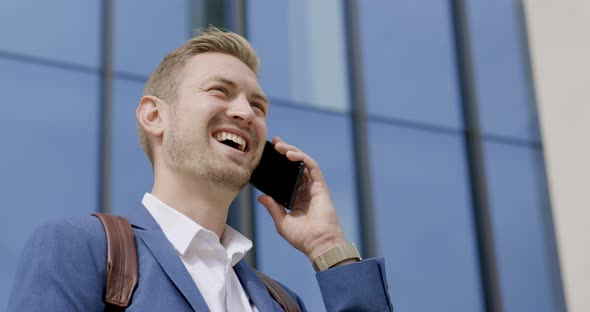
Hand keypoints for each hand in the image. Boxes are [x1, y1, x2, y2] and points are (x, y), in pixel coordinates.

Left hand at [257, 136, 347, 259]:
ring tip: (280, 145)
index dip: (279, 165)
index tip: (268, 156)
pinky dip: (302, 158)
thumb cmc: (303, 238)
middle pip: (295, 166)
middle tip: (275, 143)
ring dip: (292, 152)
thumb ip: (273, 207)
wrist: (318, 244)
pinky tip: (291, 155)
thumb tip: (261, 197)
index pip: (287, 177)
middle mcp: (305, 191)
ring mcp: (313, 187)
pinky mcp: (321, 186)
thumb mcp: (281, 221)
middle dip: (286, 152)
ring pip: (304, 163)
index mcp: (296, 199)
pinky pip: (312, 167)